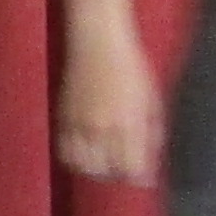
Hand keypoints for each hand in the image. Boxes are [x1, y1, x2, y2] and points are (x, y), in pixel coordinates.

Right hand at [55, 27, 163, 184]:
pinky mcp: (63, 116)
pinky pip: (65, 149)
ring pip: (82, 164)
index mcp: (129, 123)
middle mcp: (103, 127)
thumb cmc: (131, 65)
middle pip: (105, 171)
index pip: (132, 167)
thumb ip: (152, 131)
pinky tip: (84, 151)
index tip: (142, 176)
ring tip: (103, 162)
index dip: (138, 176)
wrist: (98, 39)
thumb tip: (152, 156)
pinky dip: (75, 157)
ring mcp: (80, 123)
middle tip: (122, 168)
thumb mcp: (151, 98)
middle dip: (116, 174)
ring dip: (94, 168)